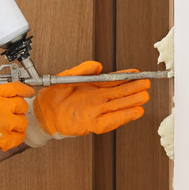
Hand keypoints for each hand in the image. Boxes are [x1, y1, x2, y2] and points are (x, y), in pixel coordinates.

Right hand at [0, 82, 35, 174]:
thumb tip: (0, 99)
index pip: (16, 88)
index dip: (25, 89)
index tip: (28, 91)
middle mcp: (2, 108)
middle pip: (22, 105)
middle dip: (19, 108)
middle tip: (14, 112)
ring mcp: (6, 124)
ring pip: (23, 122)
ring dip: (18, 123)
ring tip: (9, 126)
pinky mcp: (6, 139)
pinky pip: (20, 137)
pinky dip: (16, 136)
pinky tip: (9, 135)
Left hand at [24, 61, 149, 146]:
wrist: (42, 112)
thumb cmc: (52, 95)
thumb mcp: (66, 77)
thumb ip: (82, 70)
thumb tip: (98, 65)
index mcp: (93, 88)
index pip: (114, 81)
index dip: (126, 77)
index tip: (137, 74)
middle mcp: (97, 99)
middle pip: (120, 94)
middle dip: (134, 89)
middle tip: (146, 84)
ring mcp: (96, 111)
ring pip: (119, 106)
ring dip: (132, 102)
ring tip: (144, 97)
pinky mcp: (93, 124)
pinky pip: (111, 121)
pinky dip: (123, 117)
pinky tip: (134, 112)